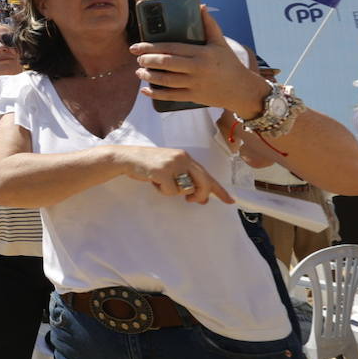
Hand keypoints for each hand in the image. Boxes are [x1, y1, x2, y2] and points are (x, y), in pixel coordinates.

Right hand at [117, 145, 233, 204]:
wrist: (127, 158)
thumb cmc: (148, 166)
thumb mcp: (170, 169)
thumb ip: (186, 180)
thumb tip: (202, 199)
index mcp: (186, 157)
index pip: (207, 175)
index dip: (219, 190)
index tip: (230, 201)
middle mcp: (182, 158)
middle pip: (203, 183)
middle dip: (200, 195)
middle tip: (193, 201)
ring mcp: (173, 164)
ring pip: (186, 189)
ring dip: (173, 191)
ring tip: (161, 183)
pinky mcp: (163, 171)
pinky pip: (171, 191)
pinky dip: (162, 191)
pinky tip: (153, 182)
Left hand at [131, 5, 267, 118]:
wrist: (243, 90)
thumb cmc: (229, 63)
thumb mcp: (220, 43)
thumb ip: (209, 24)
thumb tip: (201, 6)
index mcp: (202, 53)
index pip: (171, 48)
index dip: (151, 47)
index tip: (137, 46)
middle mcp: (197, 68)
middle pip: (166, 63)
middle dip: (147, 61)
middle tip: (137, 58)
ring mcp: (195, 84)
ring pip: (166, 80)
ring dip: (149, 76)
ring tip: (139, 72)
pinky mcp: (194, 97)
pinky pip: (171, 96)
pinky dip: (156, 94)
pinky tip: (145, 90)